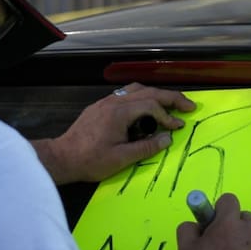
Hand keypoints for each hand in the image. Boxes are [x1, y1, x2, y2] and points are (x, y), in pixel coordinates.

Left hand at [32, 83, 196, 184]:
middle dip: (170, 98)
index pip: (151, 106)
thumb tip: (168, 138)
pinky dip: (141, 97)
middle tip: (188, 106)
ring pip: (135, 89)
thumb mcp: (121, 158)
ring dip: (155, 94)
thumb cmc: (90, 160)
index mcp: (120, 112)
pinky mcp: (99, 107)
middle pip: (147, 92)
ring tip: (169, 104)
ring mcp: (105, 102)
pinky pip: (125, 95)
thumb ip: (146, 147)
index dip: (168, 116)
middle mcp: (113, 102)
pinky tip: (145, 108)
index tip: (179, 127)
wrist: (62, 157)